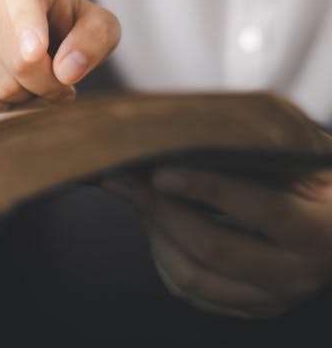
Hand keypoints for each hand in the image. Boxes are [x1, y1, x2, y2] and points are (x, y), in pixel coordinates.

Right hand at [0, 0, 119, 111]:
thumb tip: (67, 70)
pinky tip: (8, 89)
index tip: (35, 53)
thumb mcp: (97, 26)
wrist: (24, 31)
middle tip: (58, 81)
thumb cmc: (65, 24)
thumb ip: (95, 40)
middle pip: (18, 61)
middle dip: (46, 84)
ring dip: (23, 97)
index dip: (28, 25)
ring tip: (31, 79)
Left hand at [103, 167, 331, 317]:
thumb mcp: (295, 162)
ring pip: (191, 277)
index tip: (162, 172)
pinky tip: (156, 224)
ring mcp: (271, 298)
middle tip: (137, 179)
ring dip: (154, 233)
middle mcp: (298, 272)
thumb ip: (247, 154)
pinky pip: (187, 291)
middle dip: (164, 211)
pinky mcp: (247, 309)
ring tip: (141, 198)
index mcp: (320, 228)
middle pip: (214, 248)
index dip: (209, 188)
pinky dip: (161, 256)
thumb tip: (174, 142)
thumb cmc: (310, 182)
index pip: (264, 210)